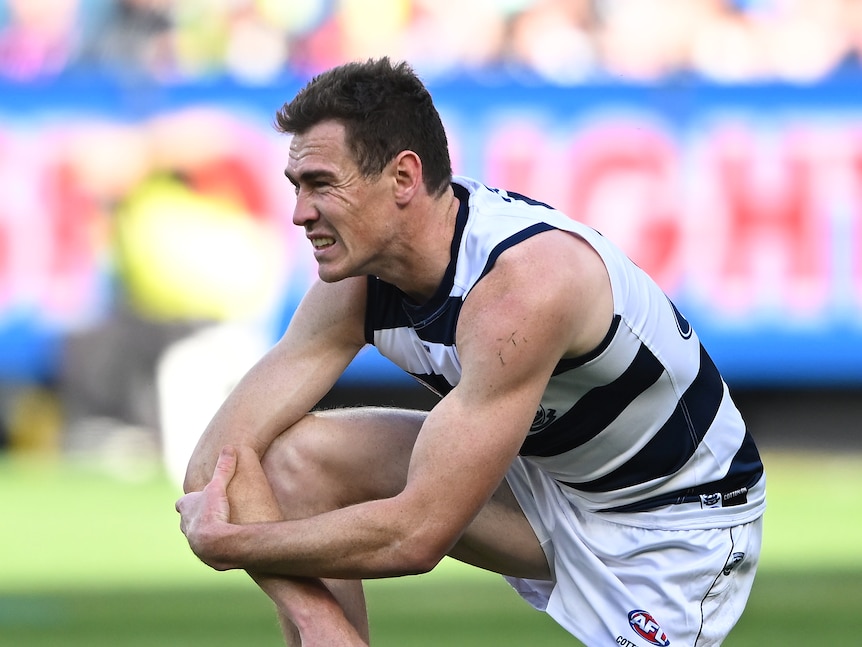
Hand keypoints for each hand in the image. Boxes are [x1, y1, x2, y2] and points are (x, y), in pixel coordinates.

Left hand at [176, 445, 238, 569]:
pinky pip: (207, 549)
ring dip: (204, 532)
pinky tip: (223, 545)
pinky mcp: (204, 554)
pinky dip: (214, 545)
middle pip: (186, 520)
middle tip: (209, 513)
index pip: (183, 503)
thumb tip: (229, 447)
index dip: (191, 500)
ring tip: (217, 530)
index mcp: (186, 508)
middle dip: (195, 517)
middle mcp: (186, 526)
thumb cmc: (213, 513)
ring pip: (195, 535)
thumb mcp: (219, 486)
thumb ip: (224, 468)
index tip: (200, 498)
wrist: (215, 544)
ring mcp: (193, 542)